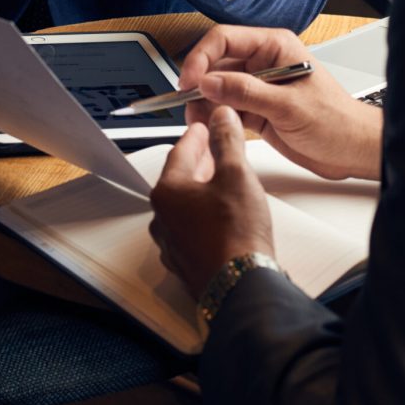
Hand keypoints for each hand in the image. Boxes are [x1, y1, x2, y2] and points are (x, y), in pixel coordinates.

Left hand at [150, 106, 273, 299]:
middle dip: (199, 161)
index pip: (180, 151)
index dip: (197, 135)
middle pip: (180, 178)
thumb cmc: (236, 234)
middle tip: (213, 149)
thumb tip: (221, 117)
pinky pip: (191, 229)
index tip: (205, 126)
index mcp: (168, 191)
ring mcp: (172, 243)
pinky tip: (222, 217)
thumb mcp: (237, 174)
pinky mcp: (185, 263)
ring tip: (221, 181)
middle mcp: (163, 217)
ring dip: (201, 190)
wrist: (241, 288)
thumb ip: (227, 140)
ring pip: (184, 206)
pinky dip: (204, 216)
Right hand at [177, 25, 382, 180]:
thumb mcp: (288, 106)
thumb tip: (210, 82)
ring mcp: (259, 86)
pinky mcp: (257, 109)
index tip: (190, 80)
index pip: (225, 39)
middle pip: (217, 63)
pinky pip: (226, 107)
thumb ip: (247, 92)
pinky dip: (215, 117)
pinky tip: (210, 127)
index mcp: (275, 46)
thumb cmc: (336, 121)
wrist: (352, 151)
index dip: (202, 57)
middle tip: (188, 104)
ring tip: (198, 121)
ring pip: (218, 88)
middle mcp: (264, 62)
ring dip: (204, 103)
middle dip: (200, 83)